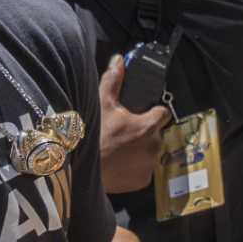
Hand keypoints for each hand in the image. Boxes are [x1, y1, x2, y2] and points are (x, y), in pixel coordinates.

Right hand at [99, 55, 171, 193]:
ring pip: (149, 153)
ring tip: (119, 150)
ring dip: (140, 150)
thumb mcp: (101, 103)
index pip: (162, 113)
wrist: (80, 169)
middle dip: (144, 133)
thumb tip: (118, 60)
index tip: (141, 114)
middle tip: (123, 133)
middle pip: (155, 134)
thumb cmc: (91, 134)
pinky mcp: (143, 181)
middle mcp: (154, 146)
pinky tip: (119, 164)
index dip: (152, 112)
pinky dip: (134, 168)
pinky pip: (143, 171)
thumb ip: (113, 80)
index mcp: (148, 126)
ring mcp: (150, 165)